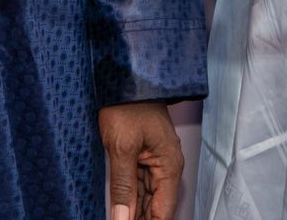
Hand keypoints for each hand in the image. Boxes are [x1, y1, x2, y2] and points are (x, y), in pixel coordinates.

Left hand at [100, 101, 182, 219]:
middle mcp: (166, 166)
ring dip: (133, 211)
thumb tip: (122, 219)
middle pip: (156, 207)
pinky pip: (138, 185)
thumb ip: (123, 187)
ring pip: (146, 198)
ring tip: (117, 219)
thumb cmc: (127, 107)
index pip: (163, 211)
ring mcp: (155, 162)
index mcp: (169, 165)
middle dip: (139, 218)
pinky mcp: (142, 157)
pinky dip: (129, 198)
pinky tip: (118, 210)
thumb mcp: (121, 148)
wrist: (124, 80)